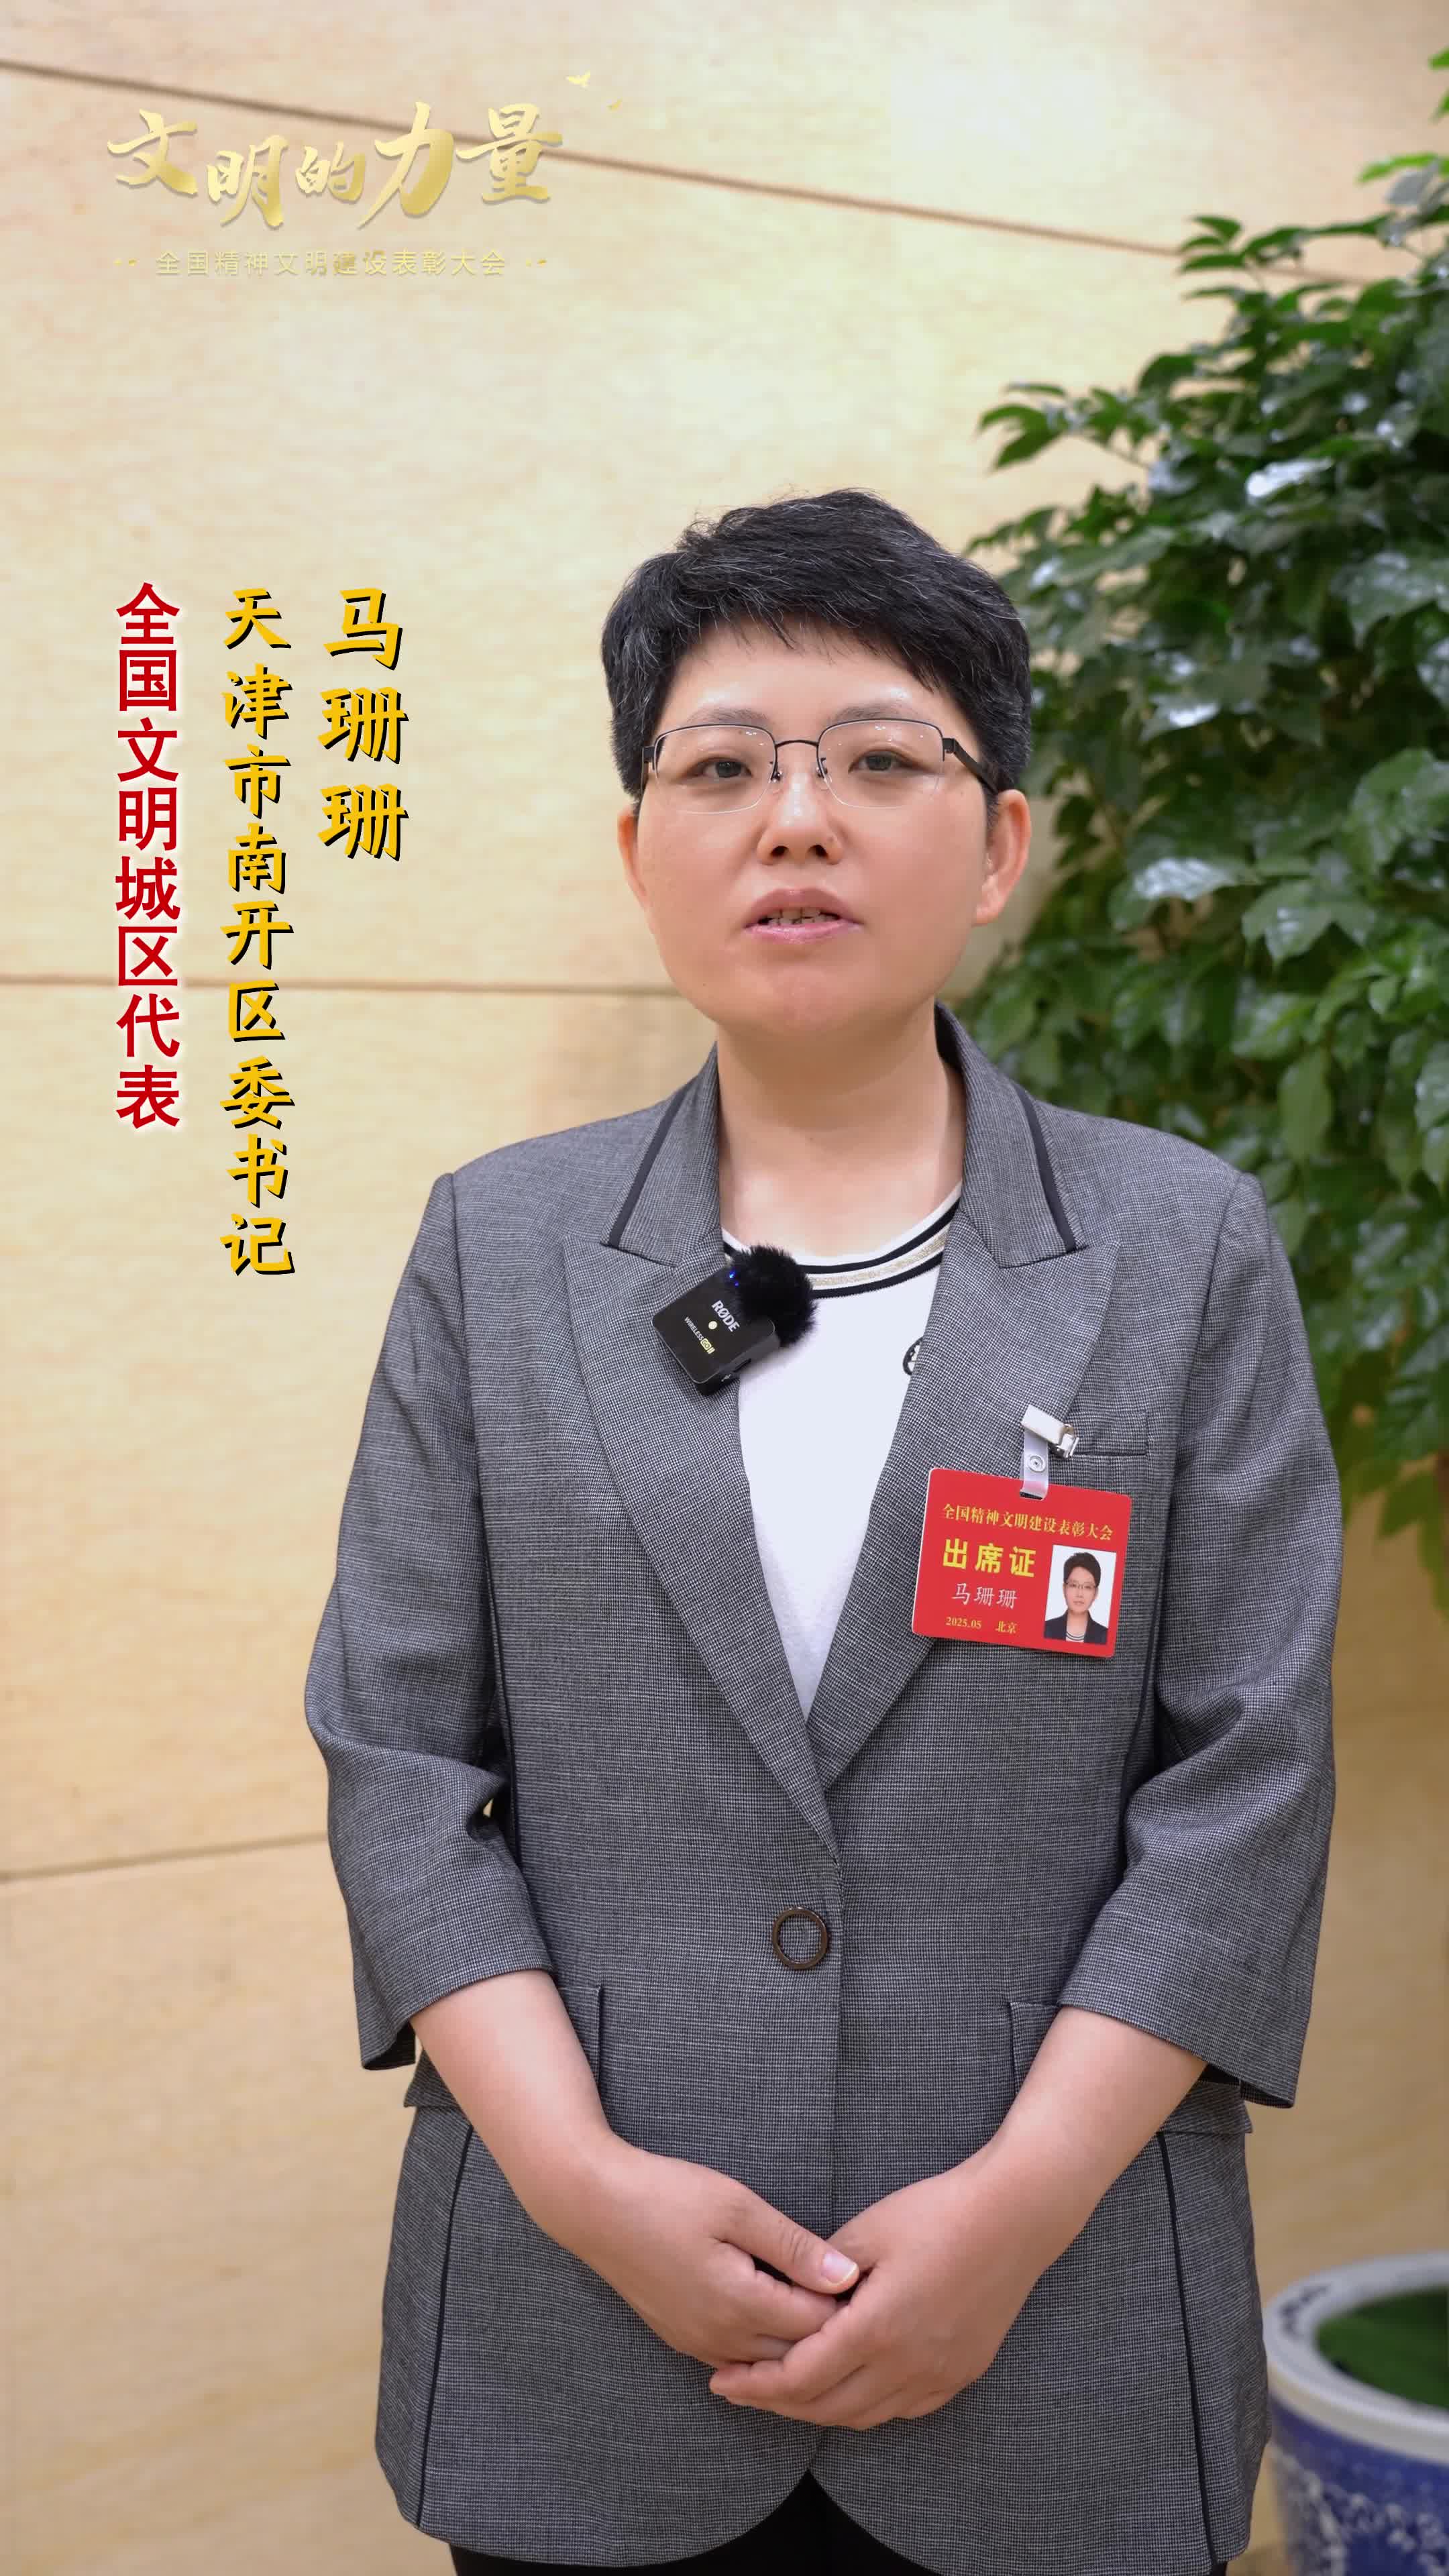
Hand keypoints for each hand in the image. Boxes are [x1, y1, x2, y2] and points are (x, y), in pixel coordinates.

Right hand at [556, 2139, 861, 2368]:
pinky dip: (764, 2343)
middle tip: (856, 2295)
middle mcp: (720, 2339)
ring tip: (821, 2301)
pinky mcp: (681, 2339)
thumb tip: (847, 2277)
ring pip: (766, 2364)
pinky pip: (738, 2357)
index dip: (848, 2307)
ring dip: (796, 2341)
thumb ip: (794, 2247)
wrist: (593, 2206)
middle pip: (795, 2357)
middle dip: (828, 2332)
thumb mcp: (738, 2208)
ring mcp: (697, 2344)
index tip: (869, 2278)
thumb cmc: (667, 2196)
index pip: (816, 2327)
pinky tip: (778, 2313)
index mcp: (740, 2306)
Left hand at [706, 2149, 1054, 2427]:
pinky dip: (865, 2406)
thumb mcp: (868, 2231)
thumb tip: (790, 2299)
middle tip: (741, 2391)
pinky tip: (847, 2388)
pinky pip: (901, 2408)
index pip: (800, 2378)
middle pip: (826, 2407)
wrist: (1015, 2216)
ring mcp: (937, 2375)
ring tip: (784, 2392)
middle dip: (776, 2404)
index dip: (756, 2385)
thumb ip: (822, 2272)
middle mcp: (906, 2365)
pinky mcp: (960, 2373)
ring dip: (819, 2409)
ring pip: (864, 2415)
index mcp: (876, 2329)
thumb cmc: (938, 2213)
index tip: (722, 2380)